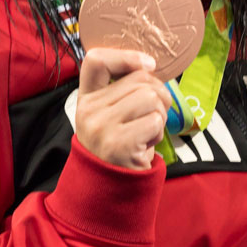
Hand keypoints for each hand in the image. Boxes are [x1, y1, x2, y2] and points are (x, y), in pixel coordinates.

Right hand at [74, 48, 171, 169]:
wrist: (109, 190)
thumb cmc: (119, 147)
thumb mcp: (111, 115)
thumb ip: (124, 91)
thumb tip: (150, 66)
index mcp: (86, 99)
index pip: (96, 60)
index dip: (126, 56)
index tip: (148, 64)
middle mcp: (89, 111)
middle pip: (140, 79)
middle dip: (159, 95)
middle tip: (152, 116)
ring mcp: (102, 127)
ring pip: (151, 97)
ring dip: (160, 115)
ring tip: (146, 132)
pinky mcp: (119, 144)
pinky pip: (155, 121)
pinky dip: (158, 133)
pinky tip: (144, 145)